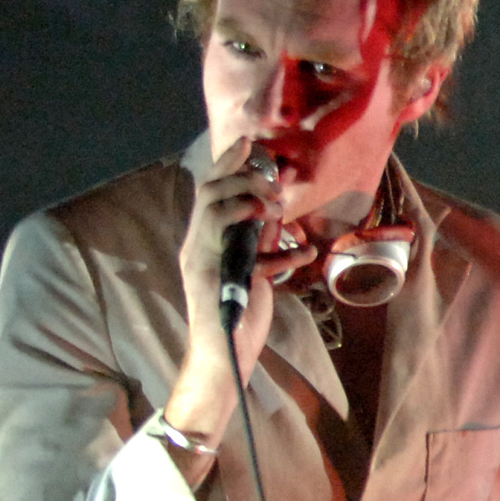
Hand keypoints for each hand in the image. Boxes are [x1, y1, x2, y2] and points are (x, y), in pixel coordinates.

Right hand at [168, 139, 321, 436]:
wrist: (225, 358)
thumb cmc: (238, 315)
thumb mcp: (252, 269)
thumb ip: (258, 242)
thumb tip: (275, 217)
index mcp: (203, 241)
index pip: (208, 191)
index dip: (227, 164)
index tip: (248, 143)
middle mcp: (197, 246)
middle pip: (208, 191)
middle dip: (241, 175)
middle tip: (273, 180)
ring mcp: (203, 261)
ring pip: (213, 209)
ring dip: (248, 198)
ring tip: (276, 204)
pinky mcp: (217, 280)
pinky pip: (242, 252)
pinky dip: (275, 248)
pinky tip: (302, 249)